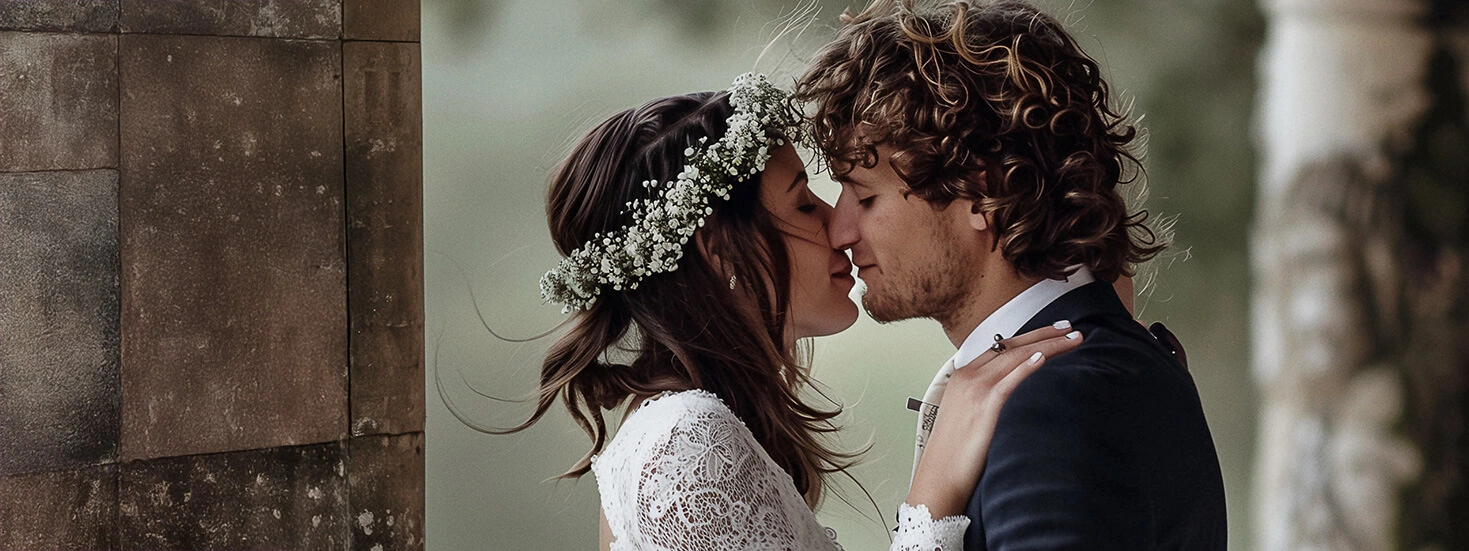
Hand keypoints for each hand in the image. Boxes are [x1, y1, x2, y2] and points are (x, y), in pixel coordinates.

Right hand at [904, 322, 1084, 517]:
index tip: (1053, 330)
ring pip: (1017, 357)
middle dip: (1044, 334)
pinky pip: (1010, 380)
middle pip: (1012, 346)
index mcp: (963, 375)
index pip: (1001, 346)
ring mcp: (975, 389)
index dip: (1030, 336)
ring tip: (1074, 340)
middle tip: (1070, 328)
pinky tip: (1045, 358)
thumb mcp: (967, 415)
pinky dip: (1028, 366)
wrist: (940, 476)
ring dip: (1049, 346)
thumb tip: (1015, 393)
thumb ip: (986, 397)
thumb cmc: (955, 452)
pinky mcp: (984, 406)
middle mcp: (968, 376)